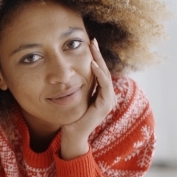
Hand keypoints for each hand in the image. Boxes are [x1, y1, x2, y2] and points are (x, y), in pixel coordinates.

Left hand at [60, 38, 115, 159]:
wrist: (72, 136)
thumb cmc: (70, 119)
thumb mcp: (73, 98)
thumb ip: (76, 88)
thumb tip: (68, 74)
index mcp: (101, 94)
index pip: (100, 72)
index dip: (96, 57)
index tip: (89, 44)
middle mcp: (107, 96)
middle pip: (104, 70)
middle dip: (98, 55)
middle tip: (93, 40)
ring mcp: (108, 101)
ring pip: (106, 75)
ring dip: (100, 60)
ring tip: (93, 48)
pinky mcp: (105, 106)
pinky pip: (105, 86)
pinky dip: (99, 74)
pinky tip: (93, 65)